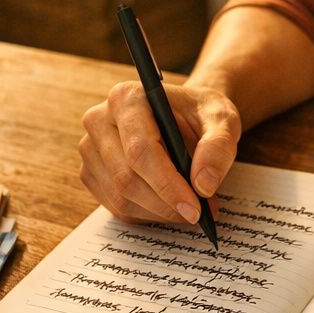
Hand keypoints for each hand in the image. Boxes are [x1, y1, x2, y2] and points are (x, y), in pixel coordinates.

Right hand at [78, 81, 241, 223]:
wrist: (185, 116)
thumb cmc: (200, 114)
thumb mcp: (223, 120)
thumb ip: (218, 147)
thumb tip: (203, 186)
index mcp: (127, 98)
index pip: (140, 150)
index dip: (167, 184)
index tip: (195, 207)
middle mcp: (100, 120)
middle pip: (126, 177)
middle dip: (165, 204)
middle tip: (198, 214)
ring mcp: (90, 148)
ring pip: (120, 197)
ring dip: (158, 212)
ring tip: (189, 208)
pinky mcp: (91, 172)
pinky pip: (116, 206)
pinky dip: (147, 214)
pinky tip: (168, 205)